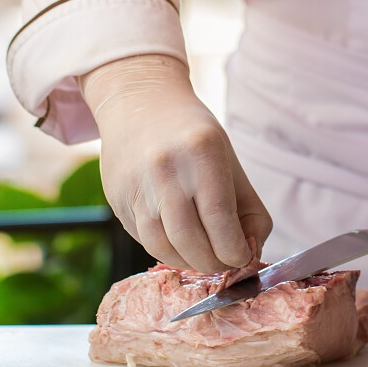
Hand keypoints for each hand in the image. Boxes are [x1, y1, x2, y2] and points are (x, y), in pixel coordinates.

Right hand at [80, 54, 271, 271]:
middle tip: (224, 263)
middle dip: (212, 263)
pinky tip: (179, 243)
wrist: (140, 103)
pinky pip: (143, 239)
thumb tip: (249, 256)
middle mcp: (165, 168)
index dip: (235, 251)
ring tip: (202, 256)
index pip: (220, 219)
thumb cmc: (194, 138)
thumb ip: (250, 213)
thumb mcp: (230, 164)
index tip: (242, 257)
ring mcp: (136, 184)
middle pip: (190, 240)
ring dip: (188, 263)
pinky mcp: (117, 198)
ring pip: (162, 246)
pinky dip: (166, 250)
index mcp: (202, 152)